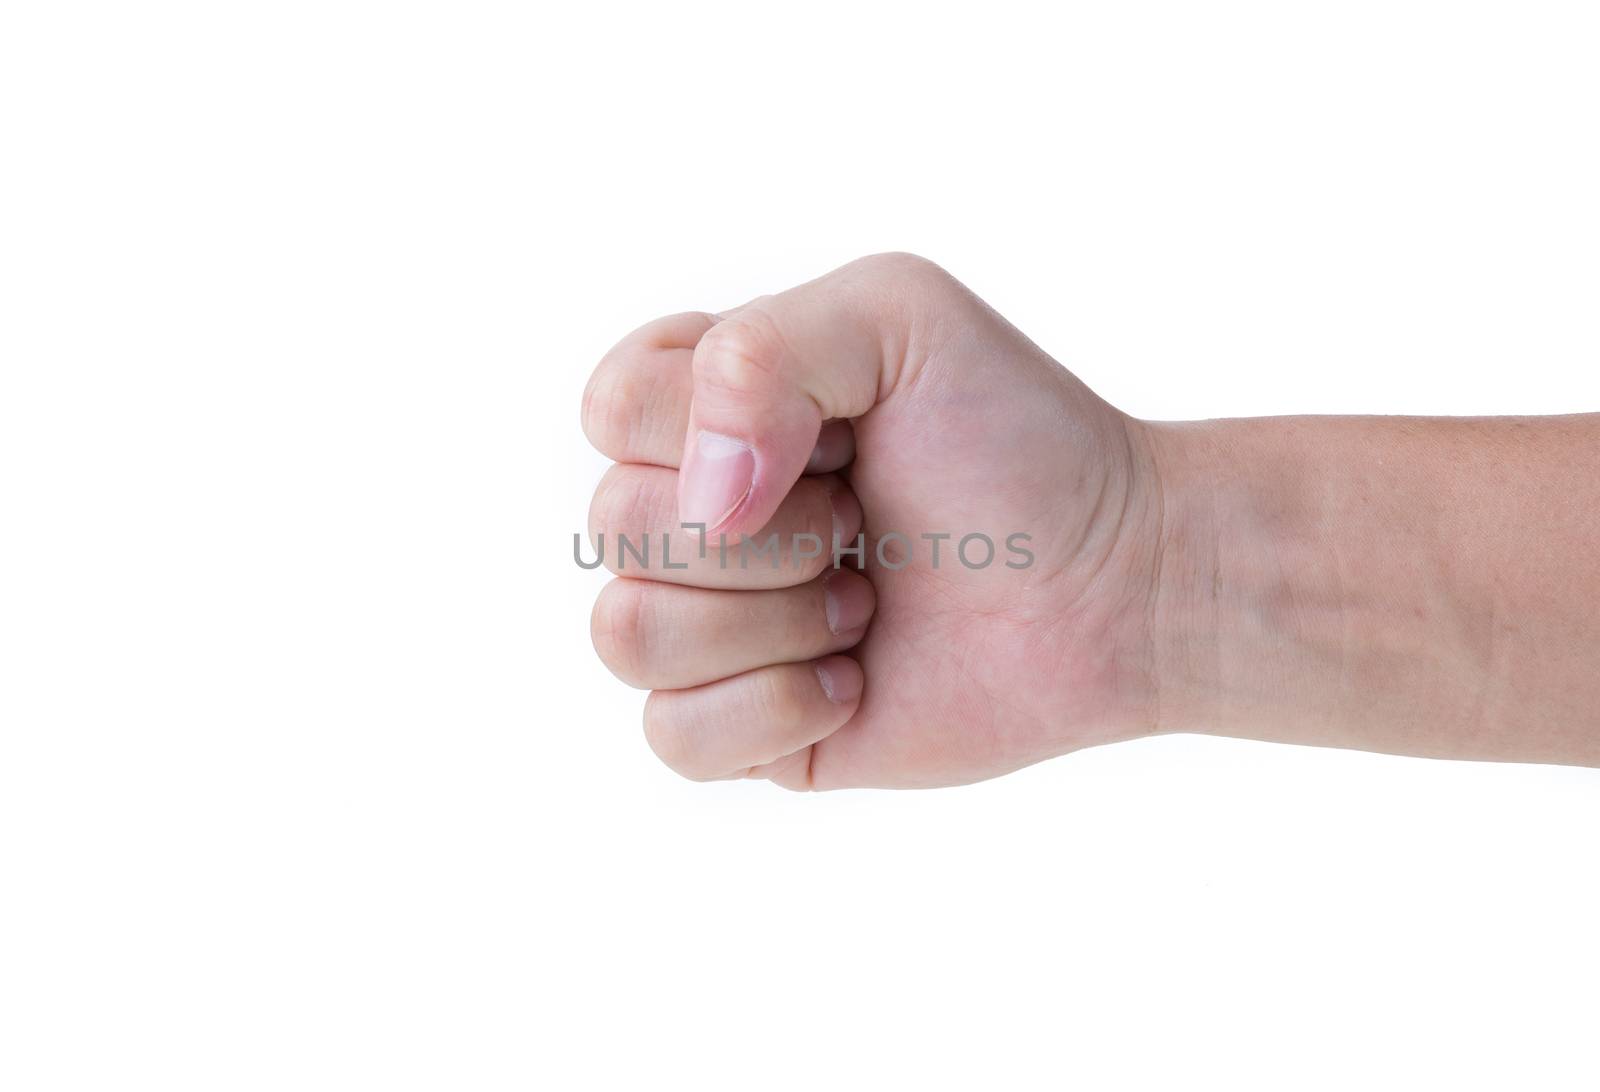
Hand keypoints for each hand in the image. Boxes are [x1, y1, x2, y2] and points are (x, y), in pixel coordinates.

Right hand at [583, 254, 1168, 787]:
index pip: (609, 407)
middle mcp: (693, 514)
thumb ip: (761, 349)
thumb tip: (704, 503)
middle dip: (770, 533)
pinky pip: (673, 735)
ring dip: (774, 620)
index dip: (716, 427)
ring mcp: (711, 627)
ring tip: (865, 601)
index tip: (839, 433)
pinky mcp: (742, 728)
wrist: (1111, 579)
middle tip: (867, 521)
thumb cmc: (1014, 436)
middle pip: (617, 528)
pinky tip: (854, 681)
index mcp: (707, 408)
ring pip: (628, 636)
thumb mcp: (898, 315)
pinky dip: (776, 709)